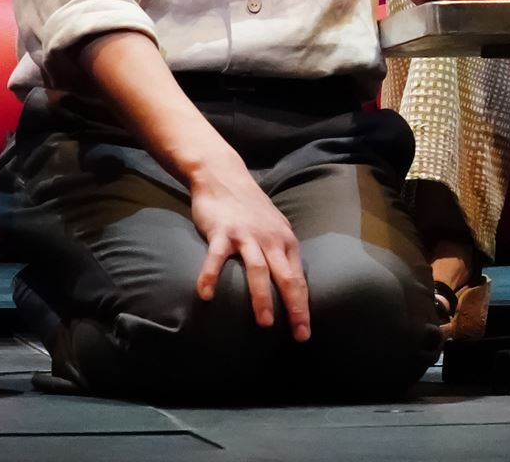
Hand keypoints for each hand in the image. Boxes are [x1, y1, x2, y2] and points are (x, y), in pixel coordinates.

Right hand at [189, 161, 310, 338]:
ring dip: (262, 297)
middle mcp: (270, 239)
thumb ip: (280, 253)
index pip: (298, 278)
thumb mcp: (274, 228)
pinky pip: (216, 257)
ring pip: (258, 269)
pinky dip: (210, 276)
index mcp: (285, 241)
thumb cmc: (250, 209)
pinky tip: (205, 295)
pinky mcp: (222, 231)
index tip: (304, 332)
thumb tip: (288, 285)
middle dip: (294, 307)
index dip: (303, 306)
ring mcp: (246, 235)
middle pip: (286, 276)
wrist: (224, 176)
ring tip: (264, 323)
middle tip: (298, 333)